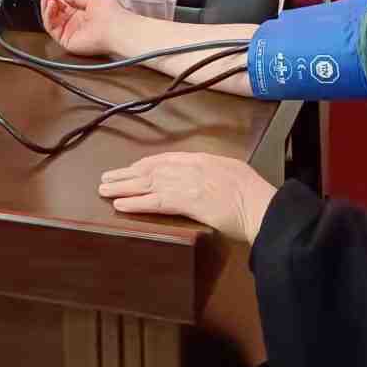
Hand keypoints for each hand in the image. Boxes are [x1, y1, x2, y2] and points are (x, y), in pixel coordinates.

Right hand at [41, 0, 135, 57]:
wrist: (117, 27)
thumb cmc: (111, 14)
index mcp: (81, 14)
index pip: (63, 6)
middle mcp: (75, 24)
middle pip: (54, 13)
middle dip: (49, 1)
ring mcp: (70, 33)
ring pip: (51, 21)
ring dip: (47, 8)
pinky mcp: (66, 41)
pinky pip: (52, 29)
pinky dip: (48, 16)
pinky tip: (51, 6)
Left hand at [98, 153, 276, 242]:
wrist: (263, 207)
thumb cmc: (255, 197)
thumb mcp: (235, 174)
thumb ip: (215, 174)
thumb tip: (205, 181)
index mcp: (204, 159)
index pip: (166, 160)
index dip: (144, 165)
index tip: (130, 169)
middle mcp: (191, 167)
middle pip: (150, 169)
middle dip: (126, 174)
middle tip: (106, 178)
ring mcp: (187, 184)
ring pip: (147, 184)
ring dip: (123, 187)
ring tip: (104, 190)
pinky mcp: (185, 202)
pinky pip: (154, 202)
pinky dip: (135, 203)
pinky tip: (119, 205)